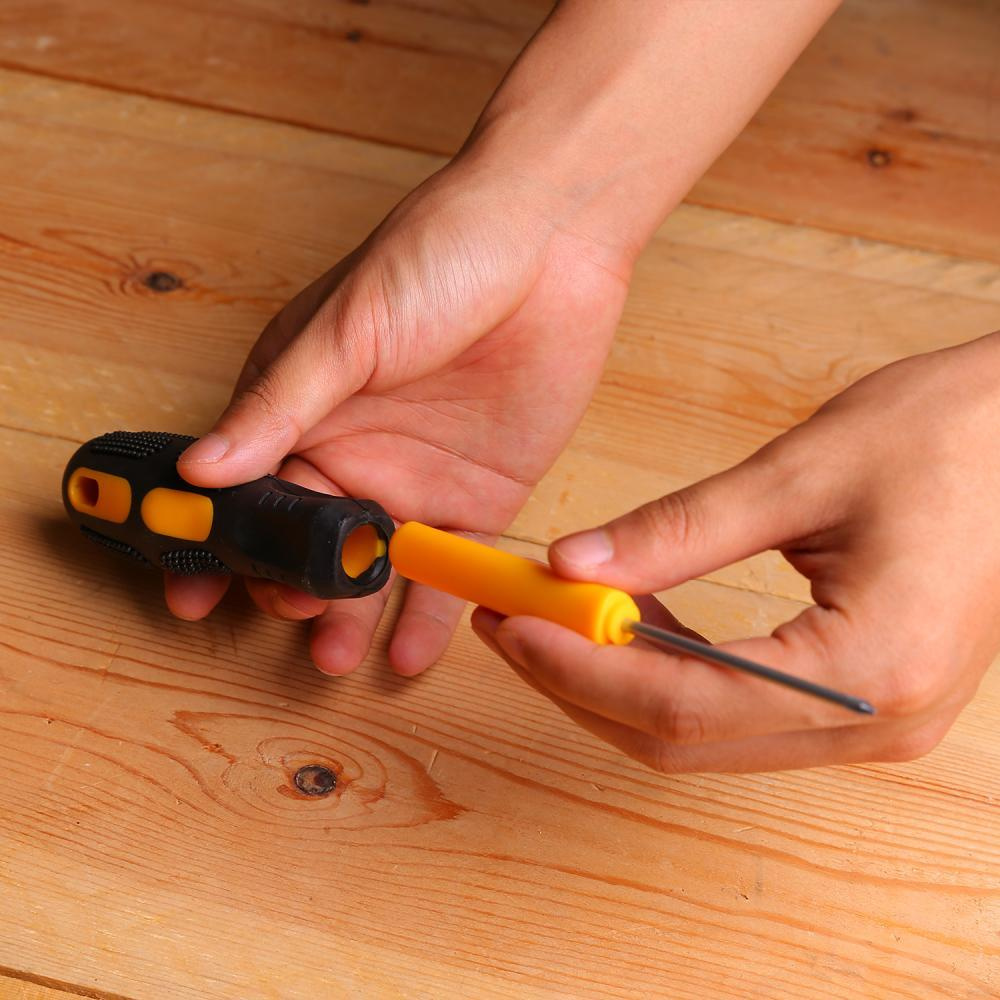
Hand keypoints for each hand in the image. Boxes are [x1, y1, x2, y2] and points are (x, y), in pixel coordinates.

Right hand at [167, 157, 631, 675]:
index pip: (246, 489)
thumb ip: (279, 407)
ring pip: (373, 567)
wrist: (553, 240)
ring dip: (351, 615)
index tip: (194, 593)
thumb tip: (198, 469)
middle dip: (289, 589)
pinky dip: (431, 613)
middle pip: (307, 541)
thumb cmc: (437, 257)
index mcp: (302, 406)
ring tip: (337, 658)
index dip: (218, 542)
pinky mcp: (480, 495)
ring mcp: (415, 478)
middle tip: (292, 620)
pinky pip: (451, 566)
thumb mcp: (346, 331)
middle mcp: (352, 450)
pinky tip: (409, 655)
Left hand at [473, 333, 999, 771]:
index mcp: (870, 670)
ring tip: (551, 618)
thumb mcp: (800, 472)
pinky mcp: (864, 703)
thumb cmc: (951, 436)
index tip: (509, 623)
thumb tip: (571, 566)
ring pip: (705, 736)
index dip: (579, 666)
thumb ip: (678, 531)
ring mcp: (874, 725)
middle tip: (510, 622)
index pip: (683, 702)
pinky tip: (630, 624)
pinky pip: (739, 714)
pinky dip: (669, 677)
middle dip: (581, 682)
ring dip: (617, 683)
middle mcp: (876, 724)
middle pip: (684, 737)